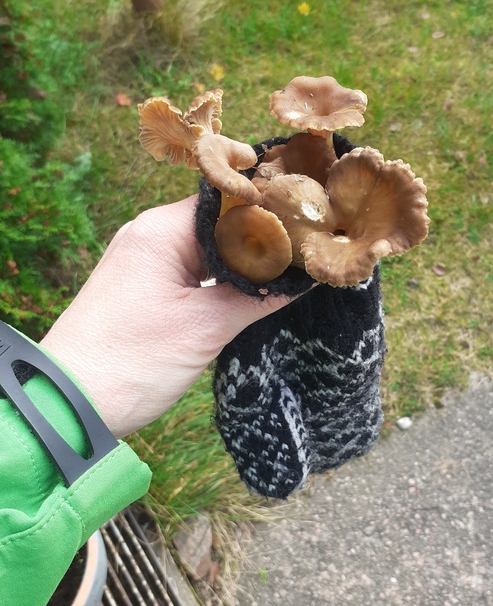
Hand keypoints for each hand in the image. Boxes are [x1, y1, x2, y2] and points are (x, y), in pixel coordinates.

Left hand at [41, 196, 299, 436]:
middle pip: (218, 223)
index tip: (308, 225)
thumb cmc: (132, 361)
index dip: (269, 211)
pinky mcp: (143, 286)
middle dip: (260, 239)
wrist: (71, 404)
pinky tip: (248, 292)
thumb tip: (306, 276)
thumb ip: (258, 296)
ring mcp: (143, 261)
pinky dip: (218, 280)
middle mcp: (149, 235)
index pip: (227, 201)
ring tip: (288, 272)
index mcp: (160, 230)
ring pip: (206, 249)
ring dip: (240, 263)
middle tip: (307, 253)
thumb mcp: (205, 328)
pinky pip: (191, 272)